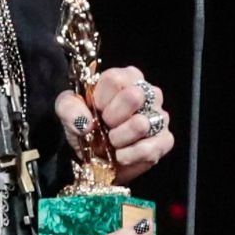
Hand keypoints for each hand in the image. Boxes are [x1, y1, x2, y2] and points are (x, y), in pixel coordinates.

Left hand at [55, 65, 172, 183]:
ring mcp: (159, 116)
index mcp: (126, 77)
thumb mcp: (68, 111)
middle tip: (106, 126)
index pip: (115, 79)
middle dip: (112, 118)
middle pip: (134, 97)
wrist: (94, 156)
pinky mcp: (165, 140)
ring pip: (141, 124)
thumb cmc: (86, 125)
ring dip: (119, 139)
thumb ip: (69, 108)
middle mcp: (148, 93)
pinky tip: (121, 155)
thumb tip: (85, 123)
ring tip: (112, 142)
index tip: (96, 109)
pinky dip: (130, 155)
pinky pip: (150, 148)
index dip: (101, 99)